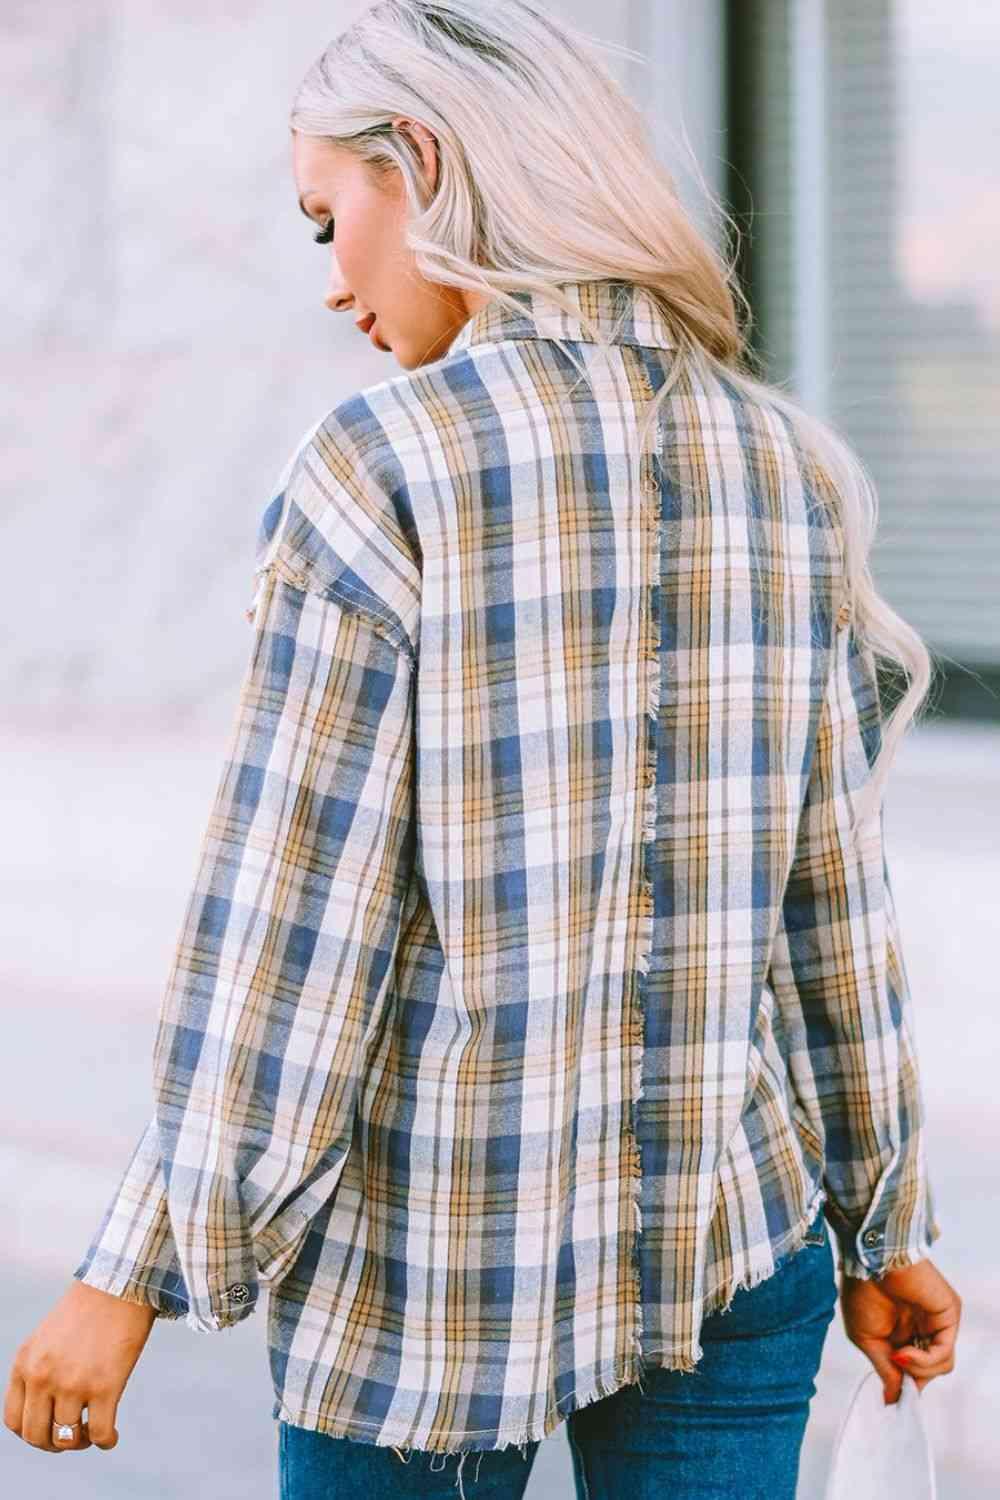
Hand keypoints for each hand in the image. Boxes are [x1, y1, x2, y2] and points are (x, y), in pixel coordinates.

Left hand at [4, 1280, 156, 1452]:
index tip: (49, 1430)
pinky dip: (106, 1441)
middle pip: (36, 1436)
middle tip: (72, 1437)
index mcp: (25, 1363)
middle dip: (53, 1444)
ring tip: (92, 1433)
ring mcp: (73, 1384)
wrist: (119, 1283)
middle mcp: (43, 1377)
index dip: (31, 1433)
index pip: (14, 1421)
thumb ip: (38, 1369)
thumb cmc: (88, 1308)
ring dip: (80, 1443)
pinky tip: (112, 1436)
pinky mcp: (105, 1387)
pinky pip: (100, 1433)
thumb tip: (46, 1410)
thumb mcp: (46, 1337)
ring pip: (66, 1440)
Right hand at [839, 1257, 959, 1404]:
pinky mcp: (949, 1314)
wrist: (870, 1261)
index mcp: (902, 1331)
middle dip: (913, 1380)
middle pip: (930, 1370)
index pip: (915, 1368)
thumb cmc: (861, 1293)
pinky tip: (905, 1354)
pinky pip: (945, 1352)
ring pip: (941, 1365)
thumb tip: (892, 1401)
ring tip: (899, 1358)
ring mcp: (937, 1321)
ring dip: (919, 1371)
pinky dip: (925, 1361)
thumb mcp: (867, 1340)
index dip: (906, 1384)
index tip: (895, 1398)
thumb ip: (886, 1370)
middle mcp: (923, 1328)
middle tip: (898, 1376)